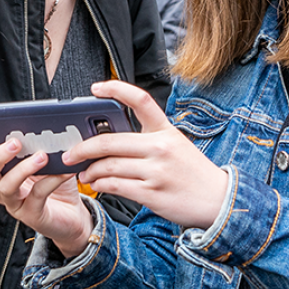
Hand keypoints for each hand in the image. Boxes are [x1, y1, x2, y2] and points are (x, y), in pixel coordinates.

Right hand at [0, 121, 93, 256]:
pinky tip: (61, 172)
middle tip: (15, 143)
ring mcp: (15, 203)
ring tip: (42, 156)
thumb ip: (37, 144)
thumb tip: (38, 124)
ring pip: (7, 186)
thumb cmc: (55, 182)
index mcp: (1, 172)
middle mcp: (2, 188)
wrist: (72, 213)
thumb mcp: (46, 159)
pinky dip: (50, 181)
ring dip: (23, 168)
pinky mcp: (32, 214)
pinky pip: (37, 196)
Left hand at [63, 80, 228, 229]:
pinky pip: (115, 186)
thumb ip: (148, 139)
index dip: (115, 89)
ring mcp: (156, 170)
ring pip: (108, 165)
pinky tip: (97, 185)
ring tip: (83, 173)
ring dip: (90, 170)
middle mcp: (160, 146)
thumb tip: (110, 139)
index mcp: (166, 129)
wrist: (218, 200)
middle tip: (70, 153)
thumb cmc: (192, 172)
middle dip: (83, 148)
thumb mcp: (175, 145)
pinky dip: (100, 185)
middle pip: (110, 141)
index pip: (140, 99)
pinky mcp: (152, 193)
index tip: (95, 88)